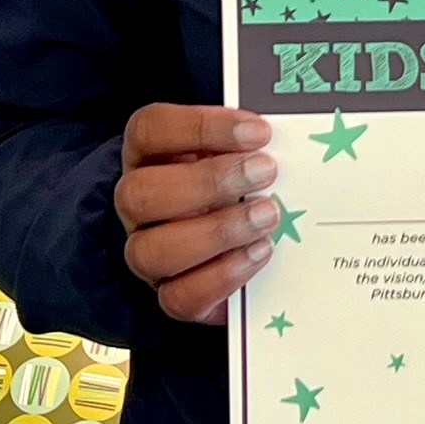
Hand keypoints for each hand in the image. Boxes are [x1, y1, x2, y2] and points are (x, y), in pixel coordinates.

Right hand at [115, 104, 277, 323]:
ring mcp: (147, 252)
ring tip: (267, 215)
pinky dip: (224, 275)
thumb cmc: (234, 183)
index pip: (150, 130)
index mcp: (148, 154)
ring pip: (152, 250)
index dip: (201, 127)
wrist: (228, 246)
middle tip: (265, 171)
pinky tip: (259, 251)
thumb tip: (286, 135)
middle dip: (210, 181)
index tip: (258, 132)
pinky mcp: (170, 294)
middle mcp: (138, 204)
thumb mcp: (237, 152)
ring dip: (218, 231)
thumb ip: (247, 143)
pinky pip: (180, 297)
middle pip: (140, 192)